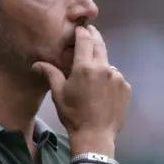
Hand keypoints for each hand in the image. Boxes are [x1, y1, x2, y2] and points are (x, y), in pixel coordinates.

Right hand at [33, 25, 130, 142]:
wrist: (95, 136)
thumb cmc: (73, 114)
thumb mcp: (58, 94)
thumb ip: (50, 73)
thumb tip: (37, 63)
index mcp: (85, 67)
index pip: (85, 40)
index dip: (83, 32)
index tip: (81, 28)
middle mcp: (104, 68)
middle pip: (100, 45)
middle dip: (94, 37)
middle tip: (91, 32)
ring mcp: (117, 77)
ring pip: (108, 63)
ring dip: (101, 63)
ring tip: (95, 71)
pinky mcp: (126, 88)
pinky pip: (116, 77)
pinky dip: (110, 78)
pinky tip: (104, 89)